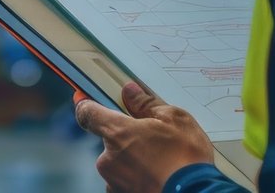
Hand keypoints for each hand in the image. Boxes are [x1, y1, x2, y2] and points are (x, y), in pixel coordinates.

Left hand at [75, 82, 215, 192]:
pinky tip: (156, 176)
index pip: (88, 114)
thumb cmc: (186, 160)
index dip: (88, 106)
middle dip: (128, 138)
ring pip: (119, 163)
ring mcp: (114, 181)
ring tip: (161, 162)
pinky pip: (124, 181)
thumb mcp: (174, 119)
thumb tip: (130, 92)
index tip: (88, 103)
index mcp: (118, 133)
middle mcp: (109, 159)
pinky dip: (137, 178)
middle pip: (110, 140)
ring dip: (133, 160)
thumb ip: (146, 104)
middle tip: (152, 140)